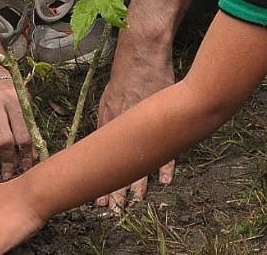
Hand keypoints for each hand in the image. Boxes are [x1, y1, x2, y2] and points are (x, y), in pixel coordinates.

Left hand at [92, 46, 175, 210]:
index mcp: (109, 125)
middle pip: (120, 167)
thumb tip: (101, 142)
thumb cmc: (124, 75)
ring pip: (141, 162)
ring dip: (138, 185)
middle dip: (117, 190)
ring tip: (135, 203)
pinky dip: (166, 166)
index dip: (102, 183)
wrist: (143, 55)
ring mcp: (145, 126)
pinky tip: (164, 182)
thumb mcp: (107, 100)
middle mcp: (124, 130)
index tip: (99, 201)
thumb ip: (105, 123)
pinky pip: (167, 148)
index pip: (104, 163)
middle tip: (113, 210)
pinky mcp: (163, 120)